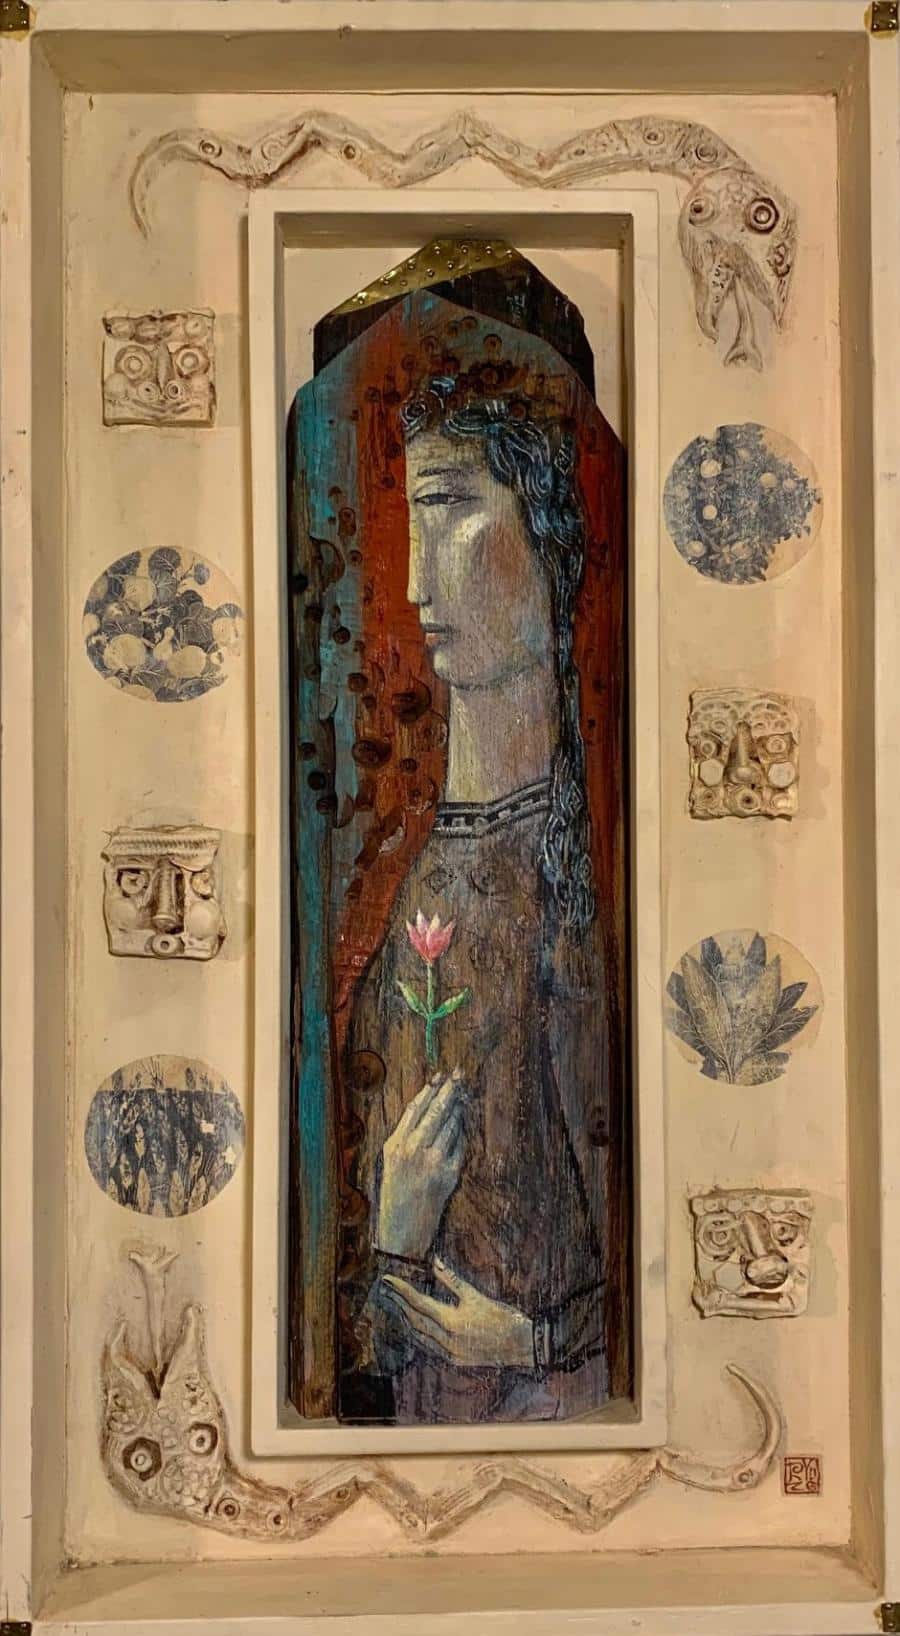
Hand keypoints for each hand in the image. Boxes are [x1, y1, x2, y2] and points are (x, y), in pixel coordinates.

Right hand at [376, 1070, 465, 1259]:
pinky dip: (462, 1133)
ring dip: (458, 1109)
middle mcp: (413, 1150)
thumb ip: (406, 1133)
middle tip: (460, 1075)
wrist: (402, 1231)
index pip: (415, 1108)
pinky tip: (462, 1125)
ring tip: (462, 1096)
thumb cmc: (395, 1193)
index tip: (440, 1075)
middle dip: (450, 1090)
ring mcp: (433, 1161)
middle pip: (436, 1111)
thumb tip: (426, 1103)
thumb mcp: (391, 1160)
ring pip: (451, 1125)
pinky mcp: (449, 1174)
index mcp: (394, 1145)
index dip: (429, 1089)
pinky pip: (460, 1145)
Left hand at [382, 1258, 533, 1370]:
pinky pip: (427, 1347)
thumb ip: (451, 1280)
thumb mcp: (476, 1296)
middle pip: (413, 1319)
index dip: (400, 1289)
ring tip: (394, 1304)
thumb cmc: (502, 1317)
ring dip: (404, 1319)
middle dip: (398, 1303)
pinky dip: (416, 1334)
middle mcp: (445, 1340)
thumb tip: (434, 1261)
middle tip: (385, 1289)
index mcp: (450, 1322)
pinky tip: (413, 1326)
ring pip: (417, 1336)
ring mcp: (449, 1353)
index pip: (417, 1303)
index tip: (387, 1279)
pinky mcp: (454, 1360)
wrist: (522, 1346)